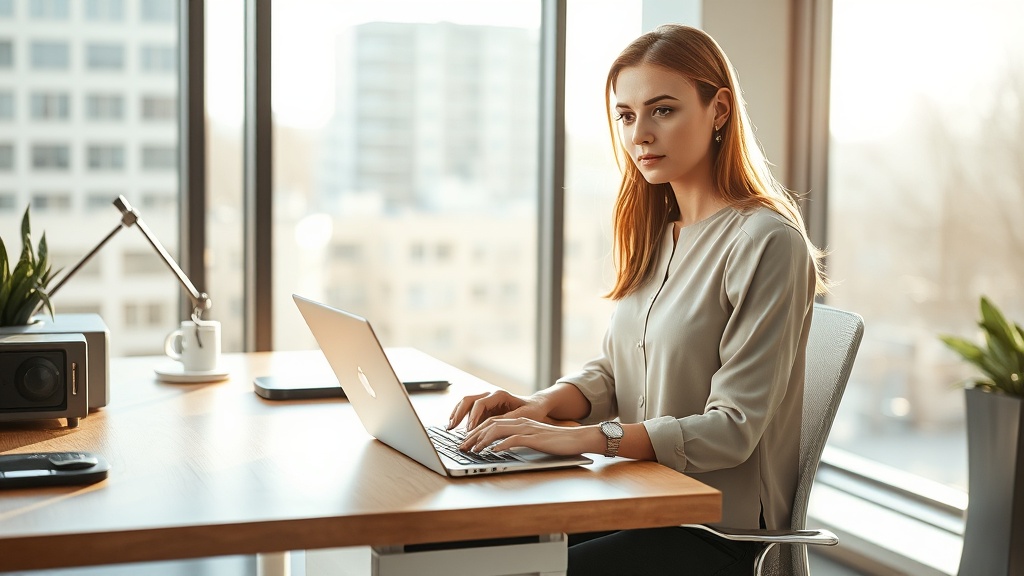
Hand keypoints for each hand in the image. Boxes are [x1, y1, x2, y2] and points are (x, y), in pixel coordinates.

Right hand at [448, 390, 549, 430]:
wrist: (535, 406)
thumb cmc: (532, 410)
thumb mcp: (524, 415)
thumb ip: (509, 418)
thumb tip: (495, 425)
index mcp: (499, 395)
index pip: (480, 403)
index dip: (473, 416)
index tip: (469, 429)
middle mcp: (490, 395)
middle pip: (468, 400)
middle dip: (458, 414)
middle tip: (452, 427)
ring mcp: (485, 401)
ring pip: (465, 404)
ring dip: (456, 415)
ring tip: (449, 427)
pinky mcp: (483, 409)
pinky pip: (467, 411)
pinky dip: (460, 418)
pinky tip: (455, 427)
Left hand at [460, 417, 602, 456]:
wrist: (577, 439)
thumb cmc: (556, 442)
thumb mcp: (533, 440)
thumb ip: (517, 440)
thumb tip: (500, 448)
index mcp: (518, 421)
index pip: (491, 423)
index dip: (476, 432)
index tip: (465, 442)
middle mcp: (520, 422)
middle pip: (490, 425)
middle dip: (473, 436)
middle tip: (462, 447)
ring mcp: (527, 428)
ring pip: (498, 430)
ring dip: (483, 440)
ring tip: (473, 450)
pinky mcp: (534, 437)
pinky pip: (514, 439)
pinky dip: (502, 444)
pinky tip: (494, 451)